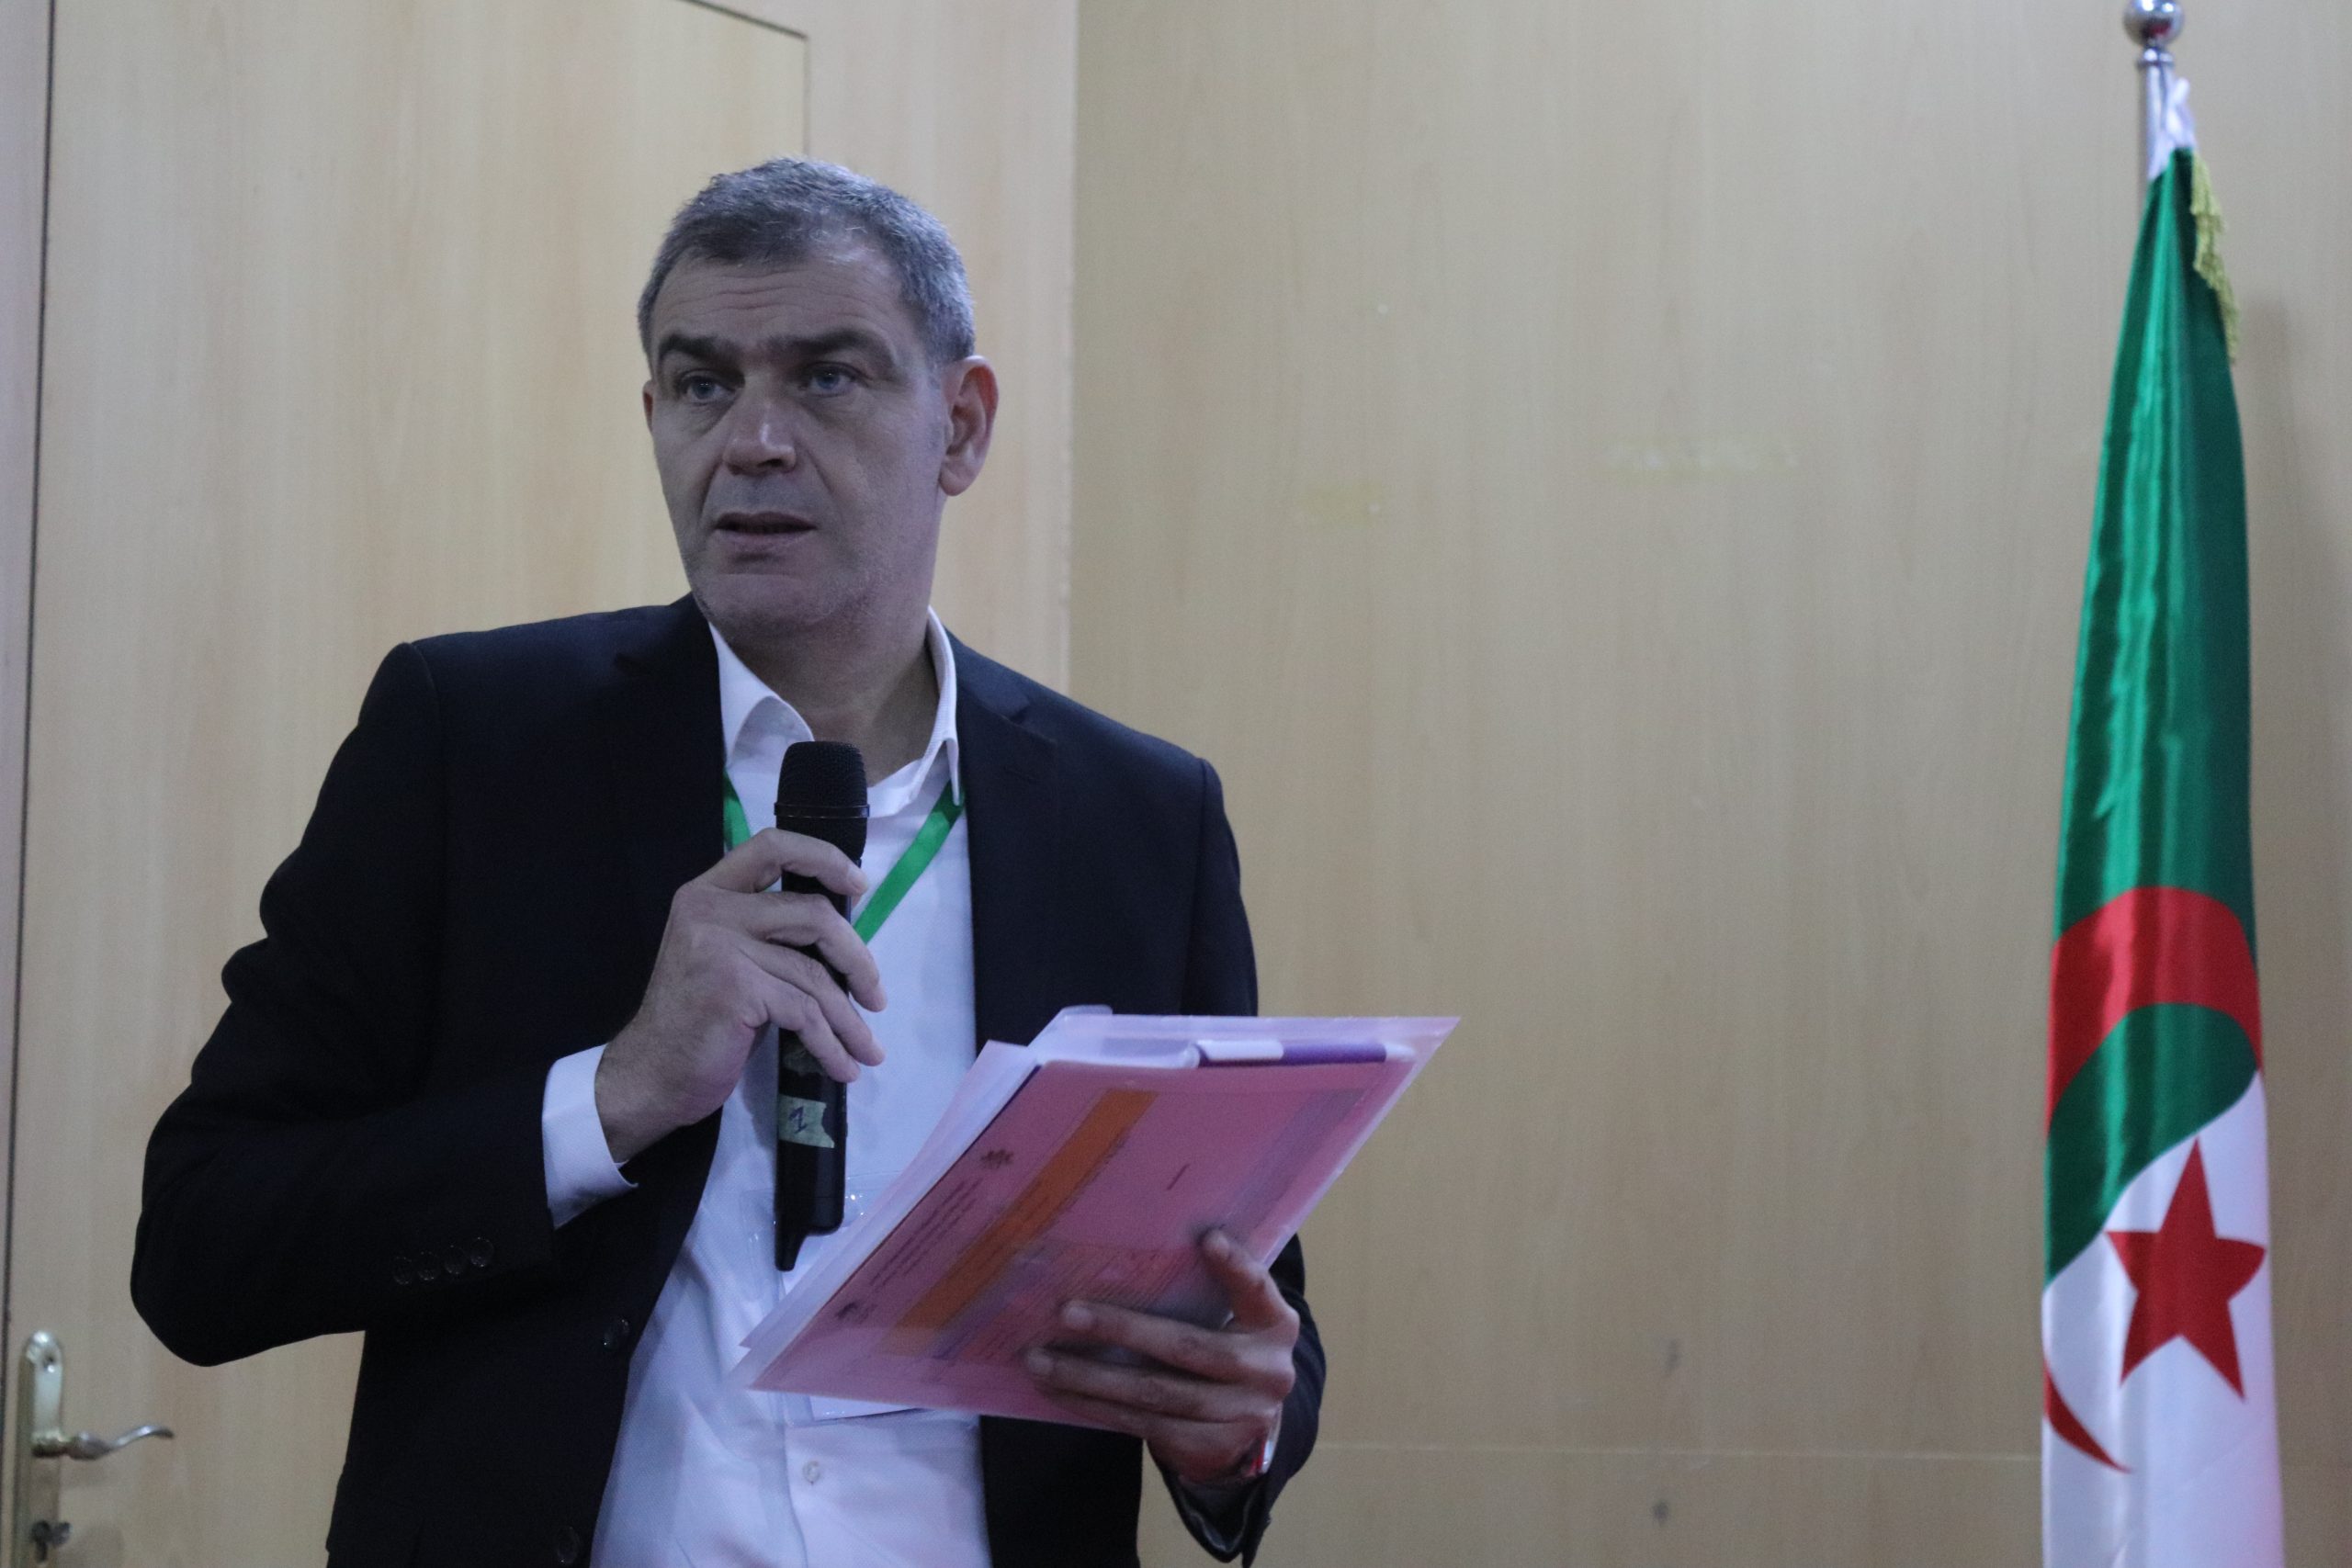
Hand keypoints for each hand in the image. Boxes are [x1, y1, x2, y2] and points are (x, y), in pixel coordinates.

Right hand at [596, 829, 886, 1161]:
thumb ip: (770, 935)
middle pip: (812, 914)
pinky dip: (831, 1044)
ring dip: (849, 1019)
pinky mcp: (734, 987)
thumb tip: (845, 938)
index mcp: (708, 892)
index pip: (772, 846)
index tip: (859, 885)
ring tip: (867, 1050)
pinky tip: (843, 1066)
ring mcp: (720, 947)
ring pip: (813, 973)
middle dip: (857, 959)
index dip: (823, 858)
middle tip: (876, 997)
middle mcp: (710, 910)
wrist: (652, 1075)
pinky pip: (804, 1012)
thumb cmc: (698, 1021)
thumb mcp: (728, 959)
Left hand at [1025, 1230, 1296, 1485]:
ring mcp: (1240, 1416)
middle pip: (1188, 1348)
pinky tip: (1060, 1391)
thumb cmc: (1227, 1349)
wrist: (1248, 1429)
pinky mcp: (1207, 1448)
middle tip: (1066, 1312)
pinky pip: (1142, 1424)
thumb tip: (1127, 1247)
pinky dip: (1095, 1407)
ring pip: (1155, 1394)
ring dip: (1090, 1378)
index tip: (1207, 1239)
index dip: (1236, 1267)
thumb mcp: (1235, 1319)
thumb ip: (1208, 1289)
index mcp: (1275, 1325)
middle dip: (1122, 1330)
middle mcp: (1267, 1372)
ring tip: (1041, 1361)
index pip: (1258, 1289)